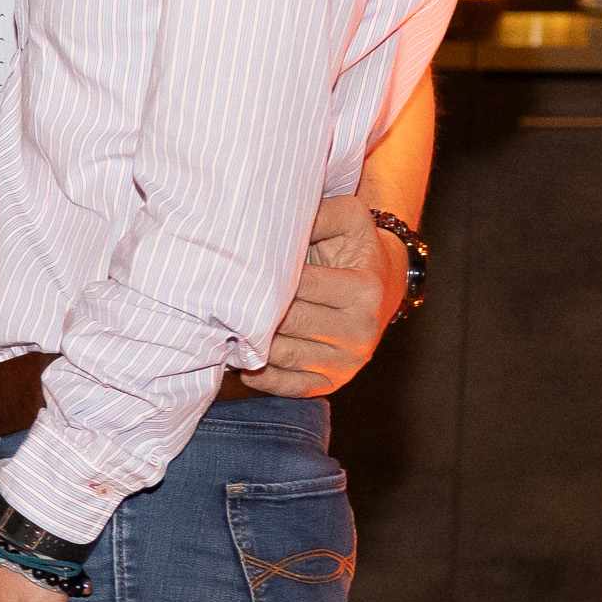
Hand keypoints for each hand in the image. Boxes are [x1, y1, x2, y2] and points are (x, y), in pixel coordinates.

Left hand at [240, 191, 404, 399]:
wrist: (382, 285)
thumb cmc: (352, 248)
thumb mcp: (347, 219)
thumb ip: (318, 214)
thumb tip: (277, 222)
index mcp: (364, 290)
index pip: (298, 287)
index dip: (264, 277)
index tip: (239, 268)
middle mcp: (360, 331)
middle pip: (285, 323)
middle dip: (251, 310)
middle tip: (220, 297)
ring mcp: (347, 362)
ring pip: (279, 356)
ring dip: (247, 343)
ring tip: (224, 324)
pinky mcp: (332, 383)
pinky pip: (285, 386)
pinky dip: (256, 373)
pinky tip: (241, 354)